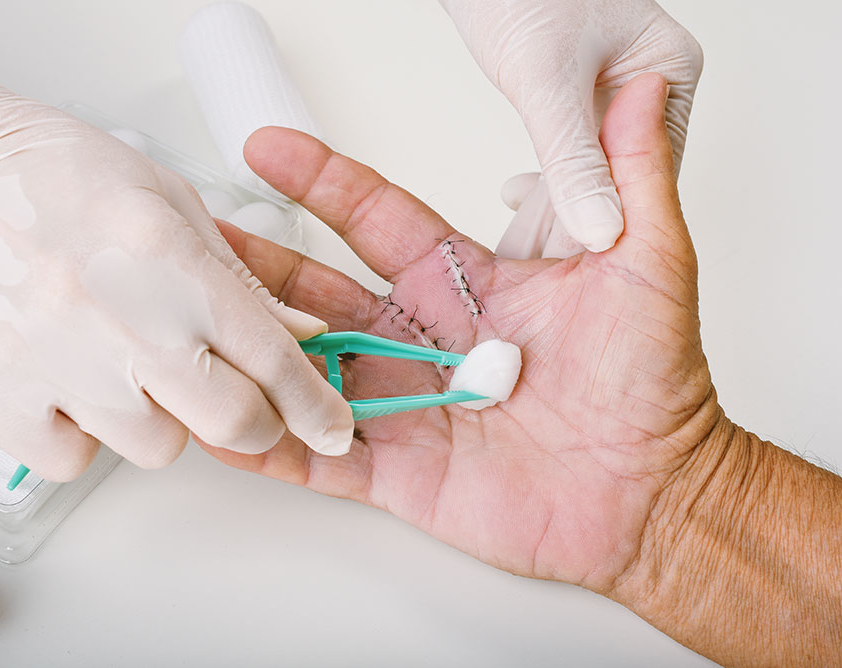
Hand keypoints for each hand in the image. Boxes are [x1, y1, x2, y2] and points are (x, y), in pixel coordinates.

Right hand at [0, 63, 352, 480]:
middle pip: (231, 422)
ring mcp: (55, 364)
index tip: (331, 426)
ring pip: (155, 447)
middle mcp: (121, 320)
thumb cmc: (56, 173)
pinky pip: (72, 460)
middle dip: (250, 418)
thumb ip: (240, 279)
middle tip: (231, 394)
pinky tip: (72, 381)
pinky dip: (82, 433)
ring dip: (158, 417)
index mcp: (172, 262)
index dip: (313, 403)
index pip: (272, 356)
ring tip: (123, 360)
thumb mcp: (171, 204)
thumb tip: (300, 335)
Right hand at [200, 73, 718, 590]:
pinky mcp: (398, 470)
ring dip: (248, 344)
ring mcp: (405, 405)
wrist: (654, 494)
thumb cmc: (655, 382)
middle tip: (196, 235)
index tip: (268, 149)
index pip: (376, 216)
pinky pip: (319, 454)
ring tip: (186, 319)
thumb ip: (631, 176)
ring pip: (306, 368)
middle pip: (321, 290)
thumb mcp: (647, 264)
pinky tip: (222, 422)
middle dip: (257, 262)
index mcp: (466, 284)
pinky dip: (267, 442)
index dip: (319, 181)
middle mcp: (426, 339)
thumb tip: (640, 89)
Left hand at [441, 0, 702, 256]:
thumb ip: (572, 158)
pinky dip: (544, 183)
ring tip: (525, 260)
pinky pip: (567, 155)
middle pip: (620, 175)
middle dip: (578, 224)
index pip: (650, 171)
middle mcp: (647, 85)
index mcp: (668, 72)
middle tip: (544, 280)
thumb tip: (600, 230)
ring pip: (590, 170)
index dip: (611, 225)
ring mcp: (611, 90)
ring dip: (556, 209)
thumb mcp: (547, 80)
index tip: (580, 273)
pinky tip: (520, 212)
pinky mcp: (574, 95)